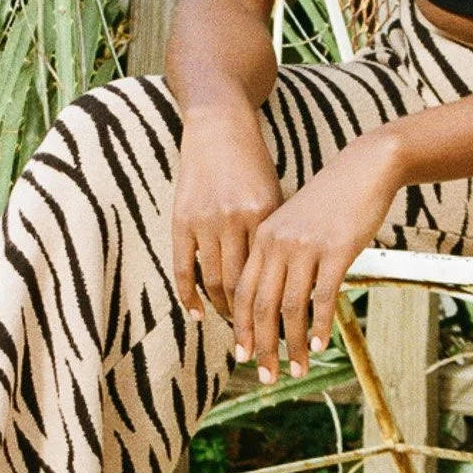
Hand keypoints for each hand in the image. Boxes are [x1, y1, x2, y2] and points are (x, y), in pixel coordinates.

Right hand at [172, 101, 282, 320]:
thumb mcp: (274, 195)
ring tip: (236, 330)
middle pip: (243, 287)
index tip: (286, 333)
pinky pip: (183, 267)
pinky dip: (189, 295)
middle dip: (253, 323)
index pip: (272, 275)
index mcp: (264, 216)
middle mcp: (235, 220)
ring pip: (214, 282)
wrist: (218, 126)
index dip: (279, 309)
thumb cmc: (253, 163)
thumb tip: (292, 278)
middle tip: (261, 346)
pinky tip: (198, 315)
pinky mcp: (181, 219)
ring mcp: (205, 221)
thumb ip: (276, 233)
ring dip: (225, 313)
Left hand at [232, 131, 402, 381]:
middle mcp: (277, 243)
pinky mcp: (335, 250)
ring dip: (291, 344)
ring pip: (290, 307)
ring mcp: (305, 247)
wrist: (363, 168)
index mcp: (263, 238)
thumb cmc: (331, 200)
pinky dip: (318, 325)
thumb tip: (278, 299)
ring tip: (297, 368)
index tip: (245, 356)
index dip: (241, 328)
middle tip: (265, 375)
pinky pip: (322, 296)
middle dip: (261, 346)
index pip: (243, 292)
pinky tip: (319, 345)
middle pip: (260, 305)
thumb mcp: (296, 224)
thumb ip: (283, 257)